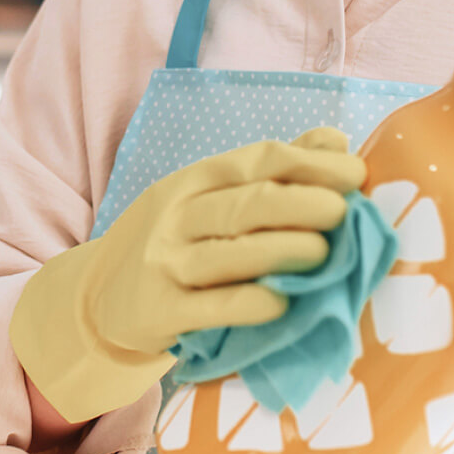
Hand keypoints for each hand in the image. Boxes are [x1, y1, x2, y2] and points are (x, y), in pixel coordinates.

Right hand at [12, 128, 364, 421]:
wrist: (97, 301)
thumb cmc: (173, 246)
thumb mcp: (205, 199)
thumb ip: (268, 170)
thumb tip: (336, 141)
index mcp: (193, 181)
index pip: (256, 161)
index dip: (310, 164)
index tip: (356, 176)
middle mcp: (176, 217)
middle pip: (245, 203)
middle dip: (301, 203)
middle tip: (344, 213)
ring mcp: (164, 264)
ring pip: (229, 252)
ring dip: (281, 250)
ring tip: (324, 253)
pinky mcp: (160, 312)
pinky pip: (210, 308)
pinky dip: (247, 305)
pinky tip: (281, 305)